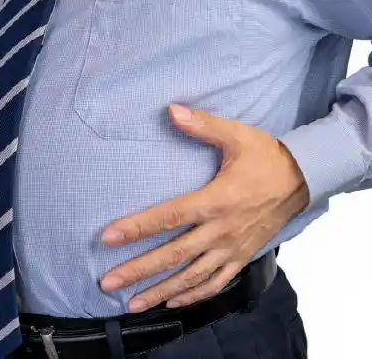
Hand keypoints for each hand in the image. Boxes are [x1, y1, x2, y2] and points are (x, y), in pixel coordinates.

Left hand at [100, 104, 309, 311]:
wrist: (305, 178)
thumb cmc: (267, 157)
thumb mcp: (237, 135)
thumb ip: (202, 125)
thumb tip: (171, 110)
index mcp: (216, 200)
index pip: (168, 217)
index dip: (137, 228)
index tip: (108, 238)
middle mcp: (221, 230)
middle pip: (173, 255)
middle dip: (138, 270)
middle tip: (108, 282)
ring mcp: (232, 248)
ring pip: (191, 276)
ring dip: (160, 291)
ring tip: (132, 303)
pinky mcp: (241, 257)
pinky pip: (215, 283)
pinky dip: (193, 295)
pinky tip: (171, 302)